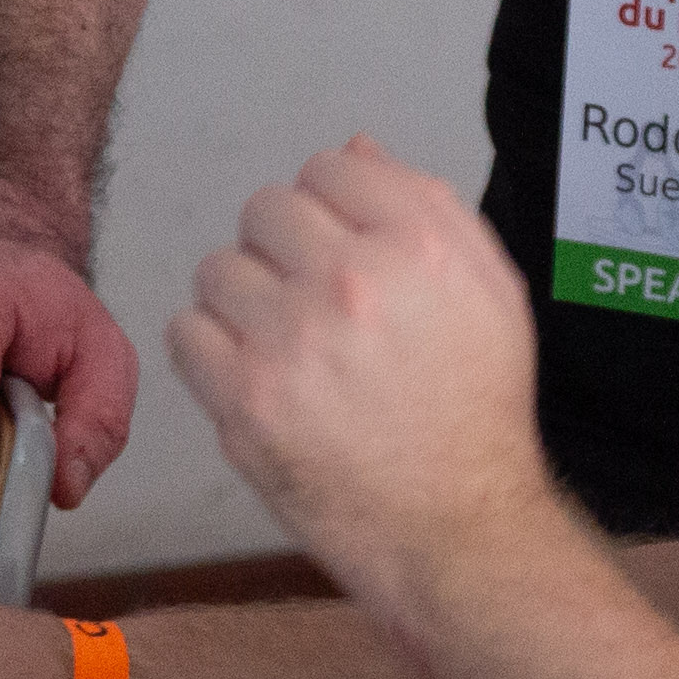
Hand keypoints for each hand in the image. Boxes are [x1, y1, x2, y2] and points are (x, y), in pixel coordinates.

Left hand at [166, 138, 558, 601]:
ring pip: (219, 269)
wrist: (456, 528)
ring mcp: (293, 340)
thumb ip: (429, 206)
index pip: (329, 167)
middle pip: (266, 211)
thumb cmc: (476, 415)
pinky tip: (253, 374)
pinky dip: (210, 351)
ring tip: (282, 342)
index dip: (330, 206)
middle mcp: (354, 280)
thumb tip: (355, 150)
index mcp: (421, 244)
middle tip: (309, 300)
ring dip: (243, 299)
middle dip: (283, 248)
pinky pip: (187, 333)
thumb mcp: (492, 291)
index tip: (336, 246)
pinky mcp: (245, 400)